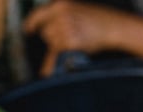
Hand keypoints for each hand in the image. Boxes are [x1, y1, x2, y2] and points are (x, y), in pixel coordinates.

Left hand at [23, 0, 142, 75]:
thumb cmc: (98, 21)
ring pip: (52, 43)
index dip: (32, 23)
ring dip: (59, 48)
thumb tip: (45, 29)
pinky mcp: (72, 41)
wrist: (114, 27)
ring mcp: (67, 28)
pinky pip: (56, 55)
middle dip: (52, 38)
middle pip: (46, 32)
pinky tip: (47, 72)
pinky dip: (51, 64)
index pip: (40, 14)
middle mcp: (62, 15)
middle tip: (68, 41)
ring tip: (75, 47)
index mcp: (62, 5)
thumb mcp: (78, 11)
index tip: (28, 30)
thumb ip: (62, 17)